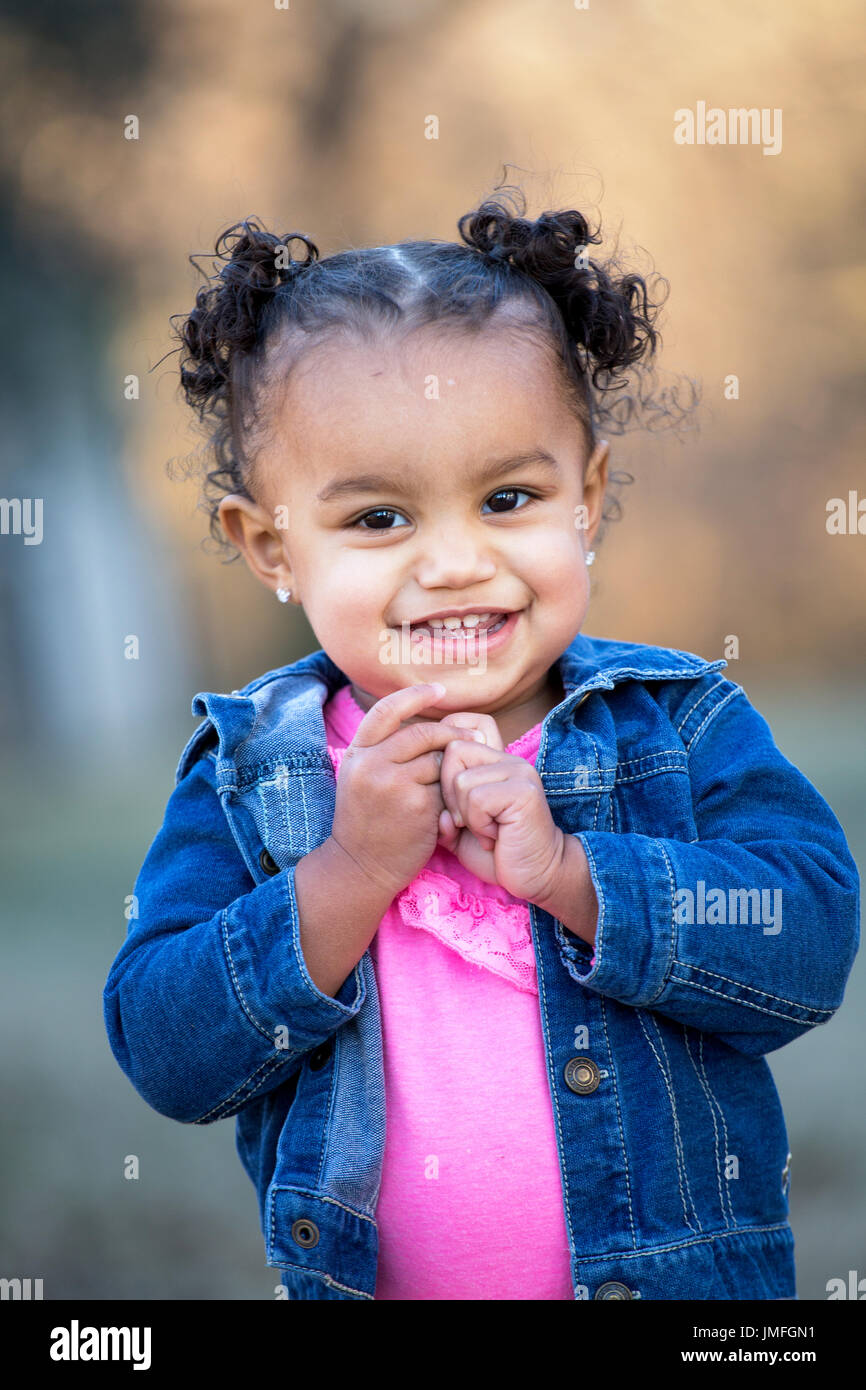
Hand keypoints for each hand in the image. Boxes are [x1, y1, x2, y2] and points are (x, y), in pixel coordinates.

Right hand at [329, 683, 484, 900]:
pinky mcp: (418, 806)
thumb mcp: (361, 778)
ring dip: (453, 768)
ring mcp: (394, 785)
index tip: (439, 689)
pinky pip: (448, 787)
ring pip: (440, 760)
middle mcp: (372, 765)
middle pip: (422, 733)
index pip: (387, 710)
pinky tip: (455, 804)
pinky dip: (455, 793)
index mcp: (357, 754)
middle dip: (451, 734)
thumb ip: (384, 750)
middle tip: (472, 738)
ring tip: (458, 779)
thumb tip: (424, 717)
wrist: (361, 867)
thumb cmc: (367, 821)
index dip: (415, 695)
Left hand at [435, 710, 566, 905]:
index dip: (443, 756)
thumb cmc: (495, 852)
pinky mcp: (524, 791)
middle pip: (452, 751)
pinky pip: (478, 799)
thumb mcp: (458, 826)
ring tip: (486, 831)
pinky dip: (478, 824)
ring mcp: (518, 772)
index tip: (450, 795)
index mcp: (492, 760)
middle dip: (448, 792)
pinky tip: (495, 837)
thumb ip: (439, 805)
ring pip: (461, 780)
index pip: (460, 723)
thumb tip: (428, 792)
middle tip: (467, 821)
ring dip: (465, 815)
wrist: (534, 876)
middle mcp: (507, 758)